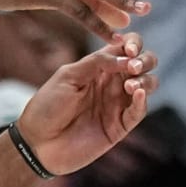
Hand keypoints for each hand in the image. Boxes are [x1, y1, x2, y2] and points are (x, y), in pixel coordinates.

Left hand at [16, 34, 158, 176]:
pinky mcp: (120, 126)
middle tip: (132, 67)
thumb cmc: (47, 106)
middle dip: (144, 60)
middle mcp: (112, 82)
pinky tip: (137, 93)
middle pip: (143, 63)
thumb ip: (96, 63)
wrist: (37, 142)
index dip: (132, 43)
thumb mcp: (68, 76)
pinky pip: (139, 111)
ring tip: (130, 85)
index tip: (128, 49)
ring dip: (145, 80)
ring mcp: (117, 103)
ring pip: (147, 85)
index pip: (125, 48)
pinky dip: (142, 101)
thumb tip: (125, 56)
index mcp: (99, 67)